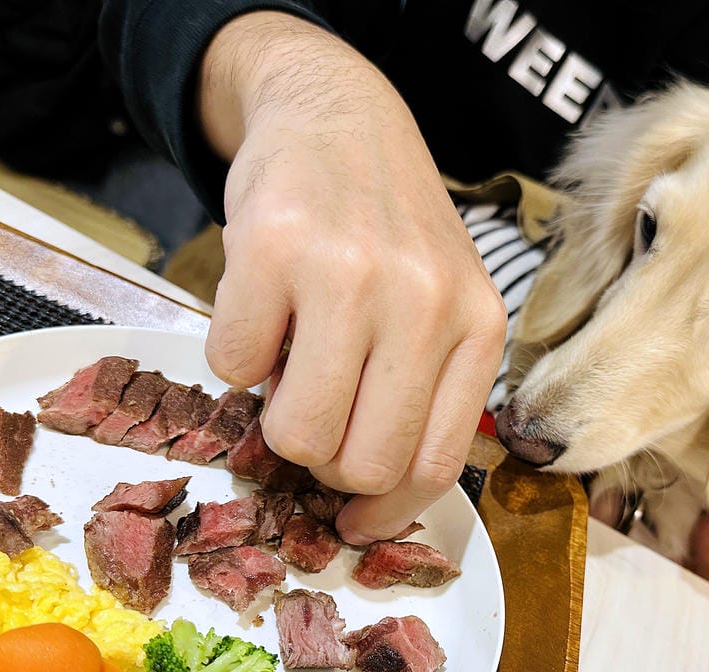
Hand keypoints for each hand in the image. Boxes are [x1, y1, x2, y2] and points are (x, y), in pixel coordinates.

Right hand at [197, 12, 505, 542]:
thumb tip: (367, 496)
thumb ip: (422, 388)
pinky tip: (260, 308)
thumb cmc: (389, 229)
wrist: (337, 115)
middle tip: (311, 414)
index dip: (384, 510)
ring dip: (274, 415)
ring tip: (288, 361)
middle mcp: (425, 304)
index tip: (352, 520)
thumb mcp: (442, 303)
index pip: (434, 464)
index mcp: (477, 328)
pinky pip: (231, 366)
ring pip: (296, 431)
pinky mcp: (275, 247)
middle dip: (322, 460)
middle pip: (360, 462)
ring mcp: (351, 274)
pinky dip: (233, 354)